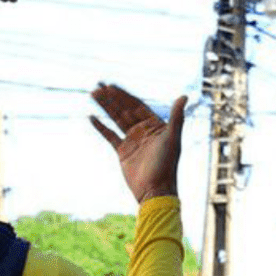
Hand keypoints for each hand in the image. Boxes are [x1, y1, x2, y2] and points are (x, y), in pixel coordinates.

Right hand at [90, 85, 186, 203]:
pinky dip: (101, 127)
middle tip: (97, 86)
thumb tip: (184, 96)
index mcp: (155, 125)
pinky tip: (92, 117)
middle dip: (111, 98)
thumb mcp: (172, 138)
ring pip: (115, 120)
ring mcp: (132, 140)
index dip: (123, 95)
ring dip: (105, 107)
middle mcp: (143, 130)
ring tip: (93, 95)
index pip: (136, 105)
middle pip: (124, 110)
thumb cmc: (167, 165)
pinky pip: (110, 136)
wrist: (155, 190)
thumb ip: (177, 116)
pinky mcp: (123, 152)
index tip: (111, 85)